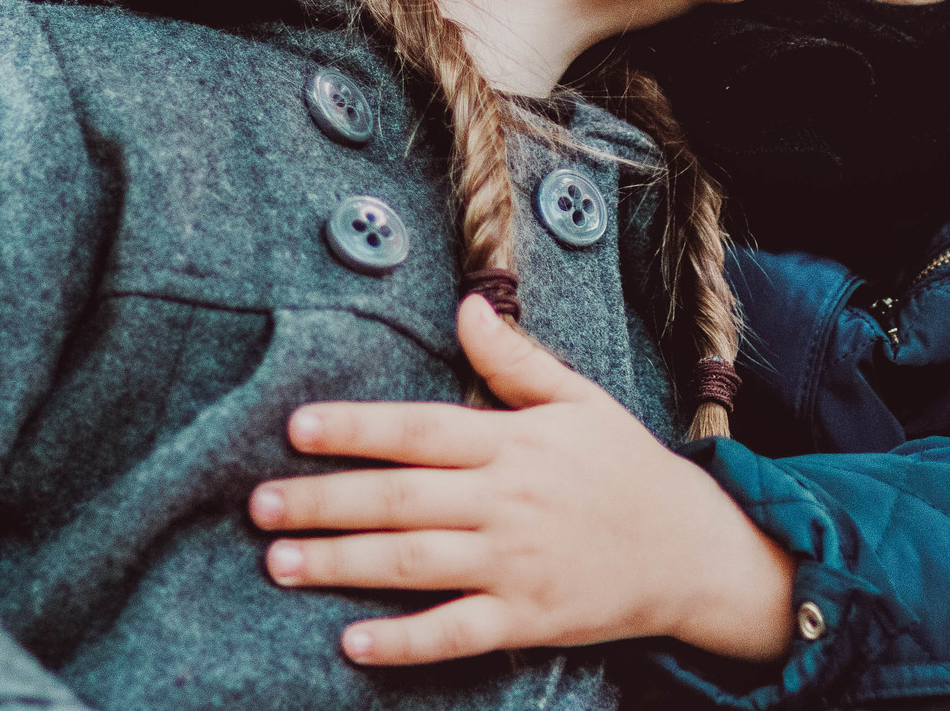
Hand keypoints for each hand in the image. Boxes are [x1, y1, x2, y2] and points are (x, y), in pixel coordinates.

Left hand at [249, 295, 796, 666]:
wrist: (690, 548)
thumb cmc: (625, 468)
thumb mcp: (579, 400)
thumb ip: (515, 359)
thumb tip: (466, 306)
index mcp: (513, 442)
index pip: (420, 429)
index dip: (356, 428)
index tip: (297, 428)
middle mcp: (507, 500)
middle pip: (401, 498)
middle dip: (324, 501)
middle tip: (258, 504)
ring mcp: (515, 563)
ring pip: (414, 563)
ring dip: (342, 563)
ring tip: (281, 562)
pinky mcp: (527, 618)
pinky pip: (455, 632)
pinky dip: (403, 641)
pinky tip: (351, 642)